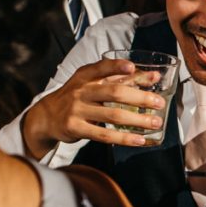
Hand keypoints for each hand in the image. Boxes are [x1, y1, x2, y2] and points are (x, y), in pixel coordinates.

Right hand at [22, 58, 166, 156]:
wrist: (46, 117)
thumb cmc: (77, 97)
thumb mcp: (92, 83)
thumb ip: (121, 79)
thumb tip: (154, 77)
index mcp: (85, 76)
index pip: (101, 67)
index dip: (116, 66)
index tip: (132, 67)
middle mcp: (81, 91)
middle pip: (114, 93)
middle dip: (140, 98)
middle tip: (159, 103)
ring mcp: (77, 110)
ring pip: (112, 115)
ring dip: (137, 120)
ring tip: (155, 123)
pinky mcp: (76, 128)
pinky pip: (104, 135)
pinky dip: (124, 138)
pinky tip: (139, 140)